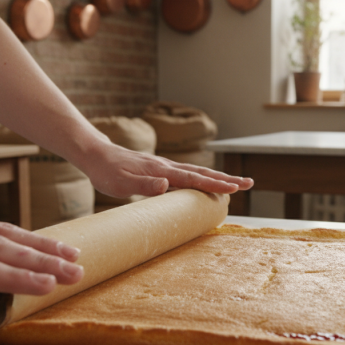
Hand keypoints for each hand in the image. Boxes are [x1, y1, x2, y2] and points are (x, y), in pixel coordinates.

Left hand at [82, 141, 253, 197]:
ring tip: (236, 183)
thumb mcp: (120, 184)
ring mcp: (164, 166)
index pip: (194, 178)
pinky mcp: (160, 169)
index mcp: (162, 171)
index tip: (235, 188)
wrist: (95, 155)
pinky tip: (206, 182)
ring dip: (218, 178)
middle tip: (249, 183)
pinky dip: (203, 178)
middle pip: (203, 172)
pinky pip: (187, 174)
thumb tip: (167, 185)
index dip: (215, 184)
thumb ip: (144, 185)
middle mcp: (167, 166)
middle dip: (226, 179)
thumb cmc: (106, 172)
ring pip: (197, 172)